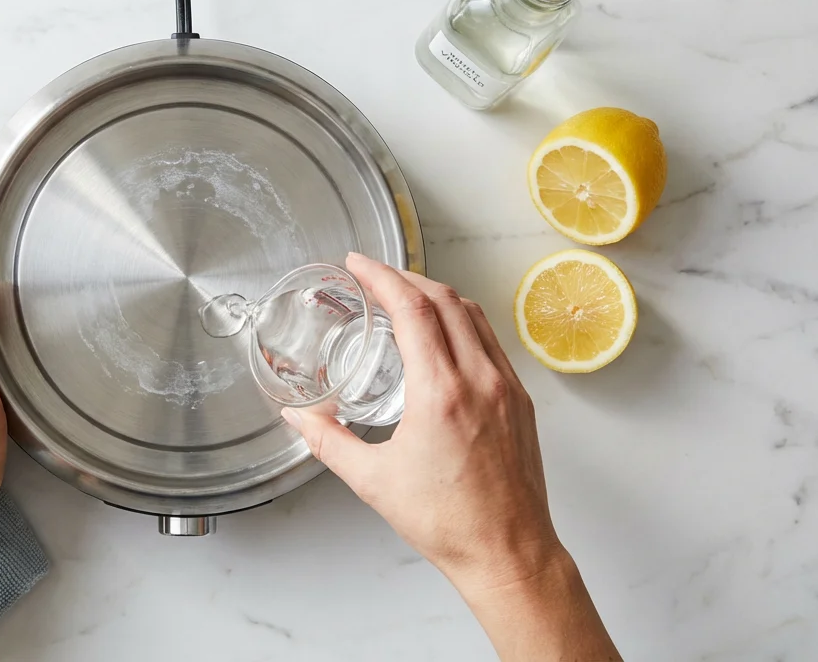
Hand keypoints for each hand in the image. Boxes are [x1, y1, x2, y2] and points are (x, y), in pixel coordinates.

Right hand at [283, 252, 619, 659]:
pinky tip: (444, 334)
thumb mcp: (372, 481)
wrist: (508, 552)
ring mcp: (506, 388)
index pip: (413, 309)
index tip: (359, 265)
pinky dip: (463, 321)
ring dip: (437, 294)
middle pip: (445, 300)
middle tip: (375, 275)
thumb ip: (327, 441)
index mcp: (441, 393)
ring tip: (406, 295)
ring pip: (473, 315)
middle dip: (406, 277)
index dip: (382, 277)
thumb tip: (297, 416)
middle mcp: (479, 381)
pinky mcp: (520, 401)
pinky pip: (491, 341)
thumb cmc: (448, 522)